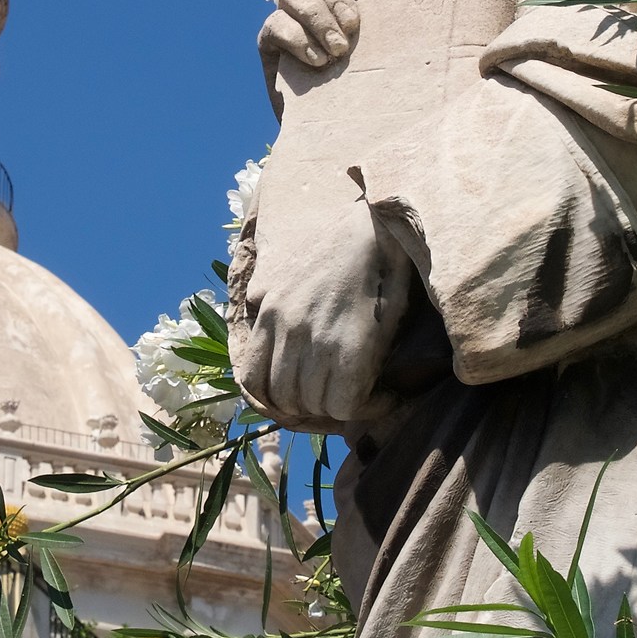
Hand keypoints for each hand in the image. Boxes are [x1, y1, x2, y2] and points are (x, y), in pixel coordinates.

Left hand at [229, 188, 412, 430]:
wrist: (376, 229)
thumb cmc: (338, 247)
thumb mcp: (284, 269)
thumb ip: (266, 295)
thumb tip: (256, 309)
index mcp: (269, 313)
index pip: (253, 380)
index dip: (274, 399)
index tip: (296, 399)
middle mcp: (287, 331)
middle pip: (286, 399)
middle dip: (310, 407)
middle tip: (336, 397)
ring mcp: (318, 342)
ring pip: (316, 405)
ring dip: (339, 408)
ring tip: (362, 395)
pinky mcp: (352, 349)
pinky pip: (346, 404)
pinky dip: (366, 407)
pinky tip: (383, 395)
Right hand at [258, 0, 398, 69]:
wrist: (366, 110)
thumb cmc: (390, 58)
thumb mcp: (401, 18)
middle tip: (353, 25)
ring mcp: (291, 12)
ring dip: (316, 17)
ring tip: (339, 50)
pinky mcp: (272, 40)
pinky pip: (275, 24)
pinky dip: (297, 39)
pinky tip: (318, 60)